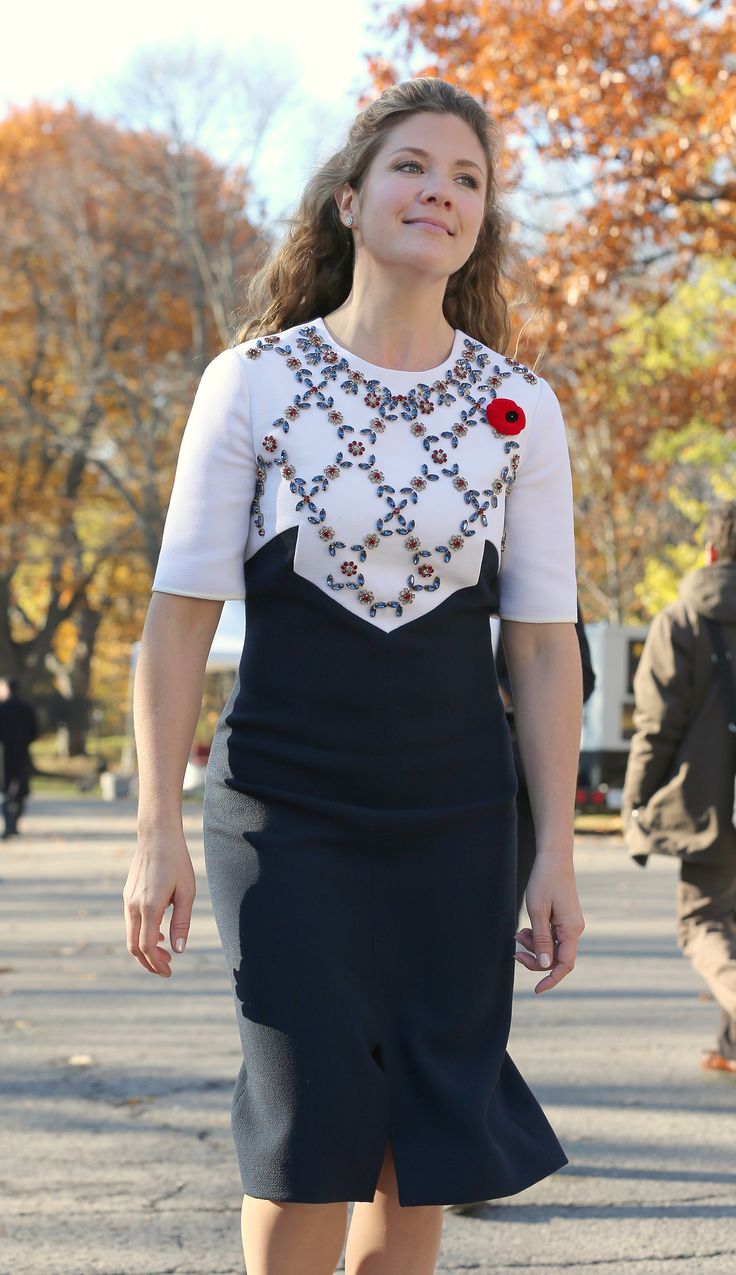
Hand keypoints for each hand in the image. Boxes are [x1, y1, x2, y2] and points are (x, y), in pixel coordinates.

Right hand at [123, 826, 195, 976]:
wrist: (156, 836)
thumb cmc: (176, 862)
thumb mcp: (187, 892)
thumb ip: (182, 922)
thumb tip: (179, 950)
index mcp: (149, 907)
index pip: (148, 946)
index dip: (157, 964)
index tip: (169, 972)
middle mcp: (134, 906)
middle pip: (134, 946)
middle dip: (149, 962)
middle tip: (167, 969)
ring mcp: (128, 900)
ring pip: (130, 936)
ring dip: (145, 949)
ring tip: (165, 953)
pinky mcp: (127, 895)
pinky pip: (131, 922)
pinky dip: (142, 934)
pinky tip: (159, 933)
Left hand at [514, 856, 583, 994]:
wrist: (554, 858)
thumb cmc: (544, 881)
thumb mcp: (537, 911)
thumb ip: (541, 939)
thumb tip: (544, 964)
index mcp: (571, 929)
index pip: (564, 965)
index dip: (551, 979)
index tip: (536, 989)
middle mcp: (574, 929)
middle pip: (556, 958)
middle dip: (535, 959)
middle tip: (515, 951)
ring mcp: (570, 924)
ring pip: (552, 947)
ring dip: (534, 947)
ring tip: (518, 934)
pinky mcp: (564, 919)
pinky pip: (552, 937)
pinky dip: (537, 937)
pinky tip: (525, 929)